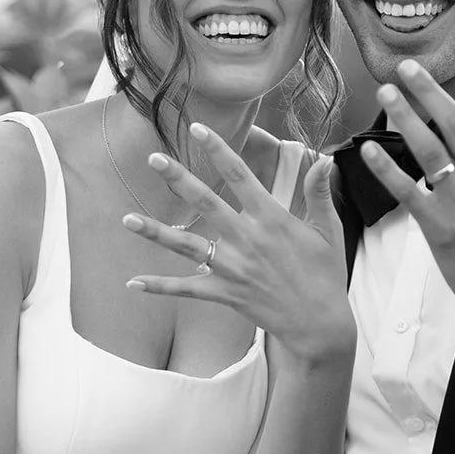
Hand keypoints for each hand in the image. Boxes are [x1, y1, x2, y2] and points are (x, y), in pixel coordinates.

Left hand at [122, 125, 354, 363]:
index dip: (218, 150)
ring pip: (188, 246)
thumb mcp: (328, 230)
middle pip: (206, 202)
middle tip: (153, 158)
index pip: (240, 175)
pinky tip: (133, 282)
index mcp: (272, 219)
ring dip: (156, 232)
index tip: (197, 129)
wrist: (320, 324)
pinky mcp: (226, 293)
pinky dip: (160, 286)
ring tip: (126, 220)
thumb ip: (319, 193)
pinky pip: (187, 288)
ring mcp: (234, 268)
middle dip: (178, 179)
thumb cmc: (326, 274)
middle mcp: (248, 239)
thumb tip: (326, 160)